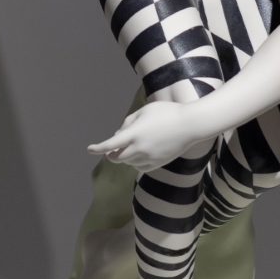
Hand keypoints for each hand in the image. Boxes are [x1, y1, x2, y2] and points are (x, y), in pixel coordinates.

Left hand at [88, 102, 205, 172]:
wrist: (190, 125)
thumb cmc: (166, 112)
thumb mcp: (144, 111)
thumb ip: (128, 122)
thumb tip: (118, 135)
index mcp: (134, 133)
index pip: (110, 144)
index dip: (97, 148)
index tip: (89, 149)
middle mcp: (139, 148)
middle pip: (116, 158)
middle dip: (111, 153)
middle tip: (112, 148)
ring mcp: (149, 158)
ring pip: (128, 162)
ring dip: (125, 156)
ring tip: (134, 144)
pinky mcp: (157, 164)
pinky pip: (140, 167)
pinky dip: (136, 162)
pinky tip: (141, 153)